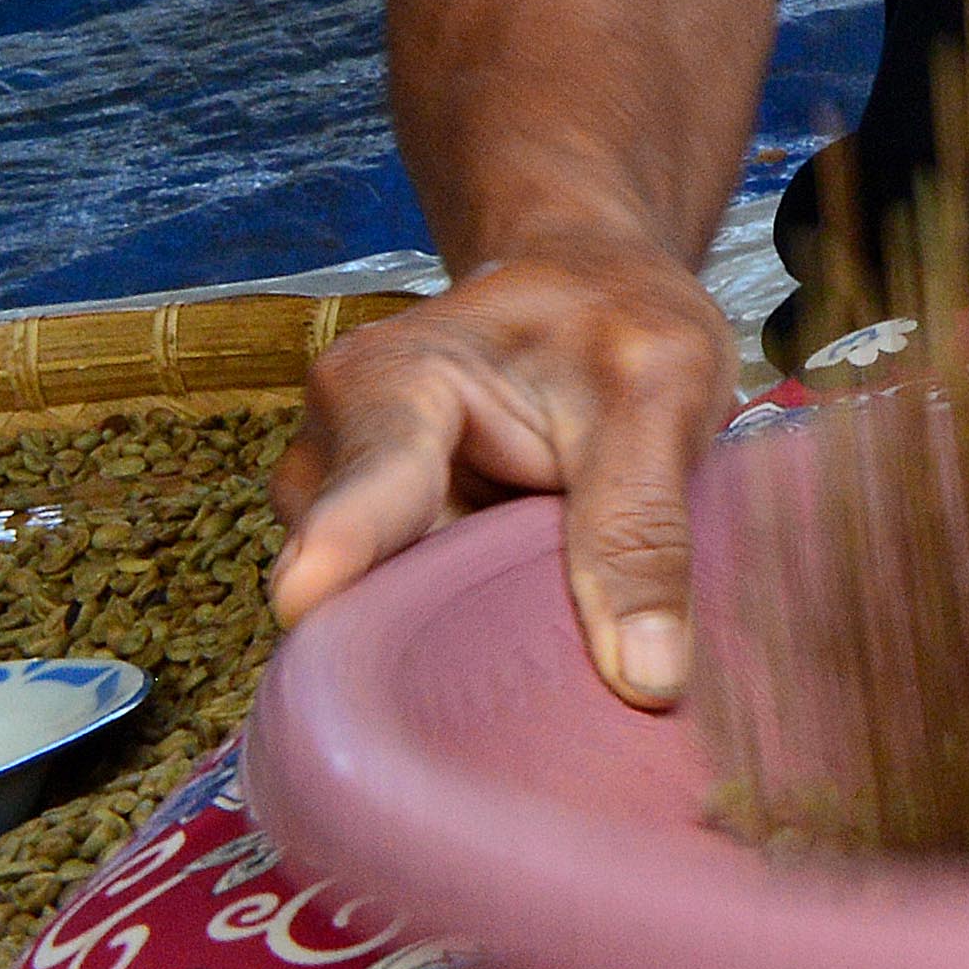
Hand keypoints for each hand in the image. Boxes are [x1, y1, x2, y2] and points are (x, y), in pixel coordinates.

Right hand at [272, 234, 745, 708]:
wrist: (592, 291)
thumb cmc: (617, 318)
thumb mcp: (662, 392)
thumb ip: (645, 523)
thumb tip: (648, 676)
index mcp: (386, 385)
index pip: (363, 483)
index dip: (344, 545)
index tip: (307, 596)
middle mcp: (333, 461)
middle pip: (368, 585)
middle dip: (446, 635)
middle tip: (544, 665)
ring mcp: (343, 523)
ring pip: (392, 621)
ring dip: (469, 637)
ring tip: (555, 612)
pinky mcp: (375, 564)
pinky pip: (411, 627)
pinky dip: (473, 634)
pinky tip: (528, 624)